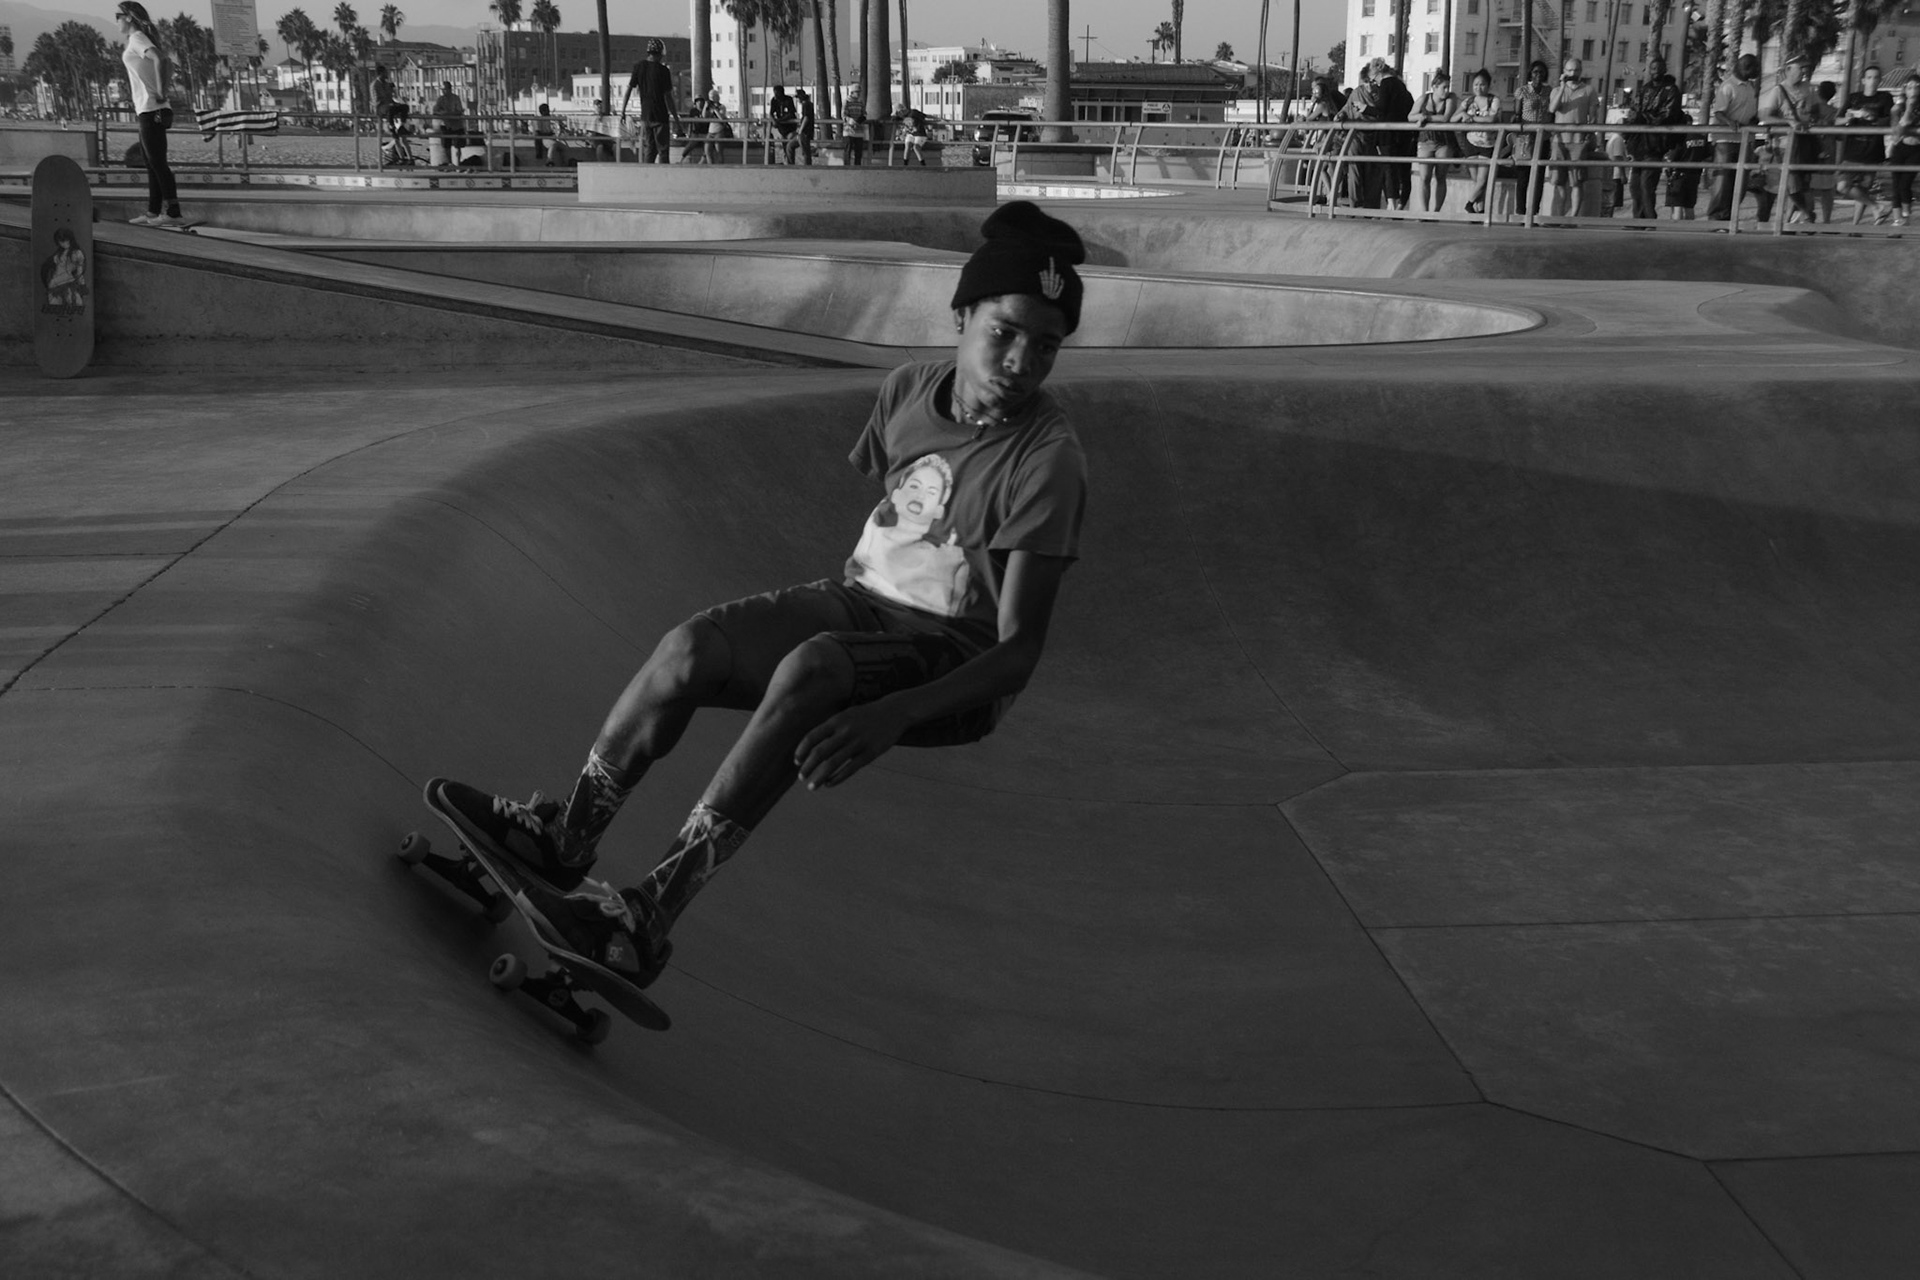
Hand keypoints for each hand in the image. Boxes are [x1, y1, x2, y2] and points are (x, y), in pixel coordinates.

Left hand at [794, 701, 911, 790]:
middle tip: (801, 777)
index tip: (797, 762)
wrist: (894, 712)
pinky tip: (829, 784)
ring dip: (819, 777)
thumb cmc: (866, 715)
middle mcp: (845, 731)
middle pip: (819, 753)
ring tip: (812, 786)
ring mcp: (858, 742)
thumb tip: (812, 744)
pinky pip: (850, 769)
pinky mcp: (870, 753)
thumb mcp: (846, 715)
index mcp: (837, 720)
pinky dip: (837, 778)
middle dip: (807, 767)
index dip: (801, 751)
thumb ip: (831, 728)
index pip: (812, 737)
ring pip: (833, 764)